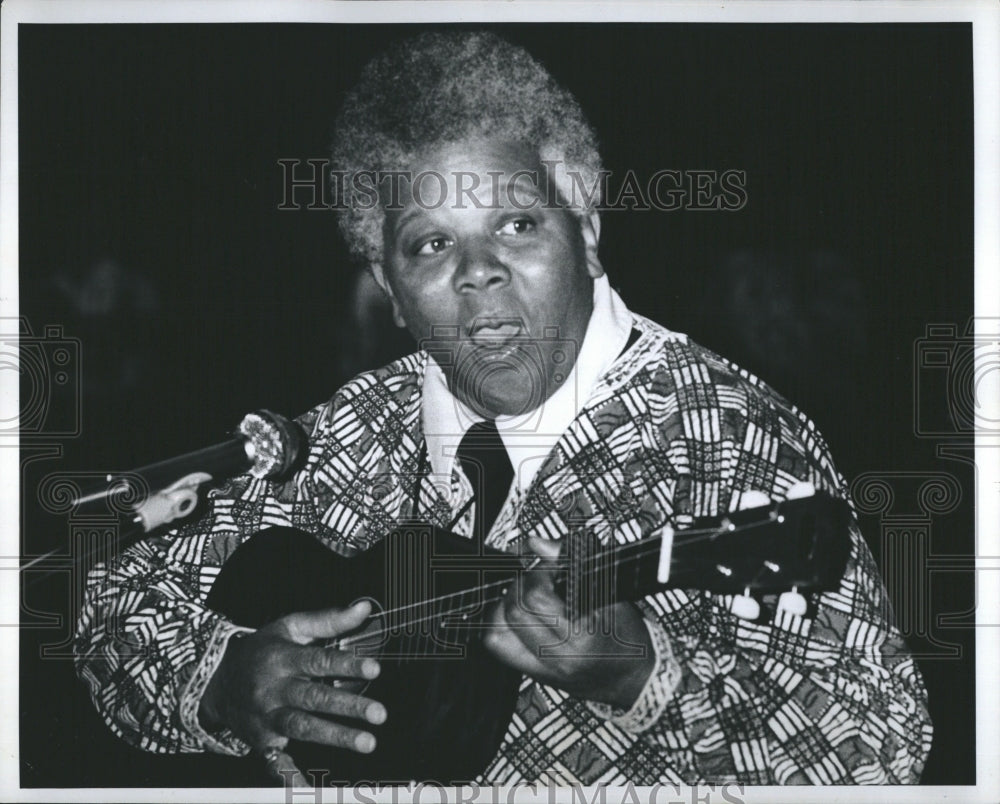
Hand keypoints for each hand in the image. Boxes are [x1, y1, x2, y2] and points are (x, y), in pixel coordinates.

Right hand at [199, 600, 386, 782]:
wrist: (216, 679)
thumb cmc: (262, 650)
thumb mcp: (290, 627)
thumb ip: (329, 620)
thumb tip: (364, 608)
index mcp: (284, 658)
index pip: (319, 661)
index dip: (347, 665)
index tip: (374, 669)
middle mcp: (275, 688)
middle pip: (315, 698)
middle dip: (348, 706)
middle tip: (378, 713)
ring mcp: (268, 716)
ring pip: (302, 727)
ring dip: (335, 735)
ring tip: (366, 742)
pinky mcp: (262, 740)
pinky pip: (275, 760)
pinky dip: (287, 774)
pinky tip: (303, 784)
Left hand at [482, 538, 654, 709]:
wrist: (634, 679)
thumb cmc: (628, 637)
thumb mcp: (611, 594)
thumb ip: (572, 565)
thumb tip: (538, 544)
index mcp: (582, 637)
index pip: (537, 597)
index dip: (539, 572)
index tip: (550, 566)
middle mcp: (559, 657)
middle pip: (514, 611)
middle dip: (520, 585)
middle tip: (538, 579)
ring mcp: (544, 669)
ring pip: (497, 632)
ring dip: (506, 606)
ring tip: (526, 597)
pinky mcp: (534, 674)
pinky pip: (500, 648)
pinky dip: (502, 626)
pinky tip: (519, 616)